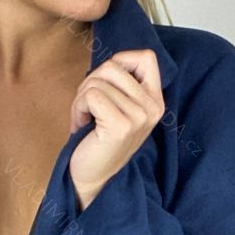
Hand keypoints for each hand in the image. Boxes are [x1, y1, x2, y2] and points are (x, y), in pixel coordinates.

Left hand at [66, 49, 163, 209]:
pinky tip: (82, 125)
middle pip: (113, 66)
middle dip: (91, 82)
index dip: (120, 60)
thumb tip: (111, 60)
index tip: (107, 82)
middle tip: (89, 106)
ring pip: (98, 80)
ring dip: (82, 98)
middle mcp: (152, 108)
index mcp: (155, 101)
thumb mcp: (119, 106)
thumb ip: (122, 83)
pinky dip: (78, 107)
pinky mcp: (121, 126)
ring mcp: (139, 117)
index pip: (147, 57)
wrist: (93, 177)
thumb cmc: (99, 139)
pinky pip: (91, 95)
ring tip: (86, 119)